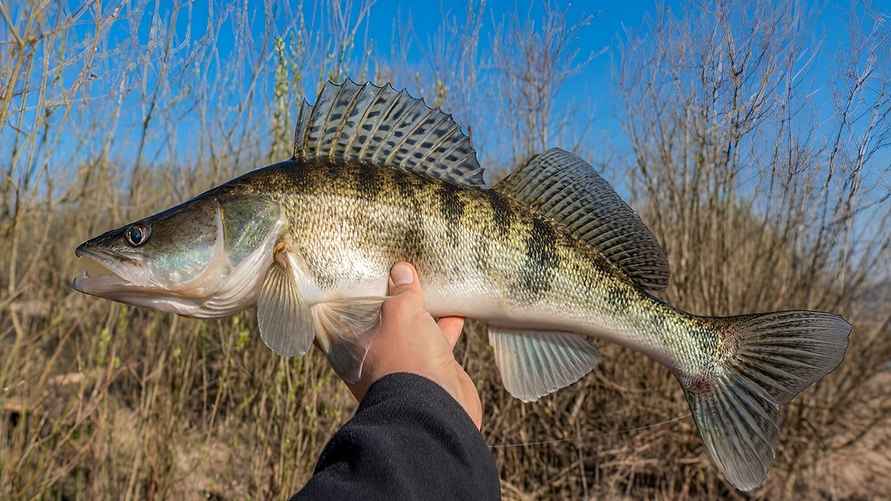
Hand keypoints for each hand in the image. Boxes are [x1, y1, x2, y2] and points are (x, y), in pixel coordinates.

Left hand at [344, 262, 482, 428]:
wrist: (437, 411)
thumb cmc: (406, 363)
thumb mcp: (401, 315)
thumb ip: (402, 292)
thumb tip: (402, 270)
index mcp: (353, 344)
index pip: (346, 312)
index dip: (356, 291)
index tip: (364, 269)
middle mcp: (374, 354)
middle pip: (381, 319)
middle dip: (393, 297)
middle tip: (401, 270)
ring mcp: (404, 363)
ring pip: (411, 329)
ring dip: (423, 309)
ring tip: (433, 283)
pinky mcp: (430, 370)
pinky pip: (436, 339)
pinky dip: (446, 324)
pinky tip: (457, 308)